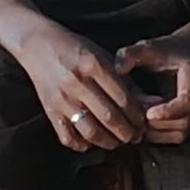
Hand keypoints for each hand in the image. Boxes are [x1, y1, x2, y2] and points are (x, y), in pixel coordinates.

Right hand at [18, 29, 144, 152]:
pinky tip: (92, 142)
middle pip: (109, 117)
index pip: (123, 98)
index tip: (144, 122)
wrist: (37, 44)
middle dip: (127, 132)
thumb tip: (152, 102)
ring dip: (109, 142)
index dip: (137, 115)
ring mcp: (62, 99)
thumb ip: (126, 80)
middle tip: (136, 136)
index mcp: (94, 65)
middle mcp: (77, 83)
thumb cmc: (76, 49)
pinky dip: (82, 145)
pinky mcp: (50, 111)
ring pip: (90, 131)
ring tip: (118, 142)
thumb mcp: (103, 57)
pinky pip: (67, 137)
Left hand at [114, 34, 189, 145]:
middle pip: (183, 123)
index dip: (168, 111)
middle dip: (155, 122)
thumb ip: (131, 54)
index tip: (147, 113)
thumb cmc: (166, 50)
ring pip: (179, 133)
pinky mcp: (188, 121)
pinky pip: (174, 137)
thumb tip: (118, 69)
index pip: (188, 101)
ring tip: (136, 117)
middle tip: (134, 112)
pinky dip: (156, 134)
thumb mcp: (147, 47)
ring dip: (154, 130)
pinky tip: (141, 122)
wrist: (185, 54)